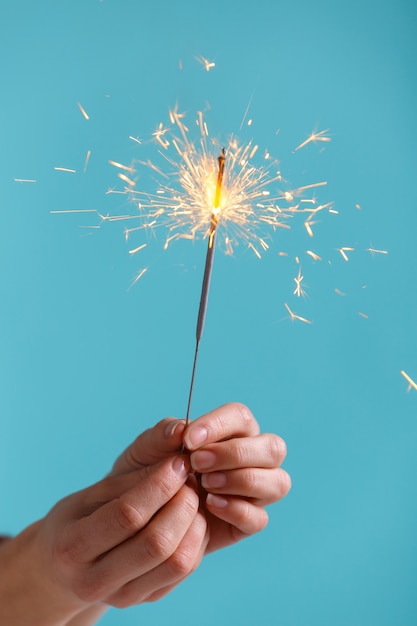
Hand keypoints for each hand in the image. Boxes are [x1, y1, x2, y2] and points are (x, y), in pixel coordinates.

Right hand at [0, 453, 207, 624]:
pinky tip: (191, 517)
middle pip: (157, 543)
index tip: (178, 463)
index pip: (127, 516)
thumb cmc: (75, 521)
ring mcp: (122, 597)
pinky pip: (184, 570)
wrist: (62, 570)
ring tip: (192, 496)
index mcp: (72, 548)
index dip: (159, 485)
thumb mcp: (89, 495)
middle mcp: (95, 581)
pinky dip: (197, 539)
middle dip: (182, 503)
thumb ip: (129, 481)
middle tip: (190, 478)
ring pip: (178, 562)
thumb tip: (175, 466)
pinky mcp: (146, 600)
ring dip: (195, 522)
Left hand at [115, 402, 290, 554]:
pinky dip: (237, 510)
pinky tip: (210, 505)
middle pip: (272, 447)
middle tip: (198, 463)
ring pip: (277, 482)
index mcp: (231, 431)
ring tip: (206, 484)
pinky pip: (259, 518)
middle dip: (236, 453)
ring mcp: (254, 492)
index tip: (189, 439)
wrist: (138, 512)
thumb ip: (163, 434)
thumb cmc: (147, 470)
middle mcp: (252, 458)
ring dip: (243, 480)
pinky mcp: (247, 523)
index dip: (219, 425)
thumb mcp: (146, 449)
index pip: (241, 417)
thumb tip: (181, 427)